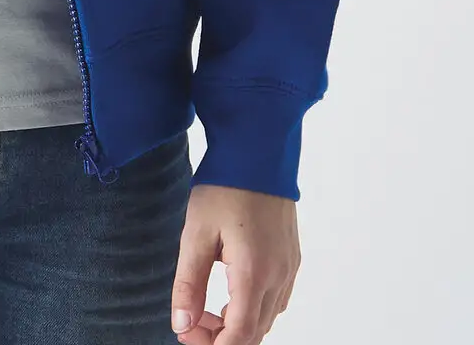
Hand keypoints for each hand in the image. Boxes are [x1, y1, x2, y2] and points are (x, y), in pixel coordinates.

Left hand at [170, 184, 299, 343]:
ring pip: (266, 319)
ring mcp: (289, 267)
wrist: (258, 148)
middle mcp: (278, 276)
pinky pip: (276, 300)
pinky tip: (231, 293)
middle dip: (221, 338)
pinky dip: (253, 309)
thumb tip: (181, 325)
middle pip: (254, 333)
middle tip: (191, 322)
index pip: (239, 337)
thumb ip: (188, 283)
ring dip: (238, 325)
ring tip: (206, 308)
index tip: (187, 335)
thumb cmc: (225, 185)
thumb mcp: (196, 233)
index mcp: (254, 273)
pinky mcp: (291, 257)